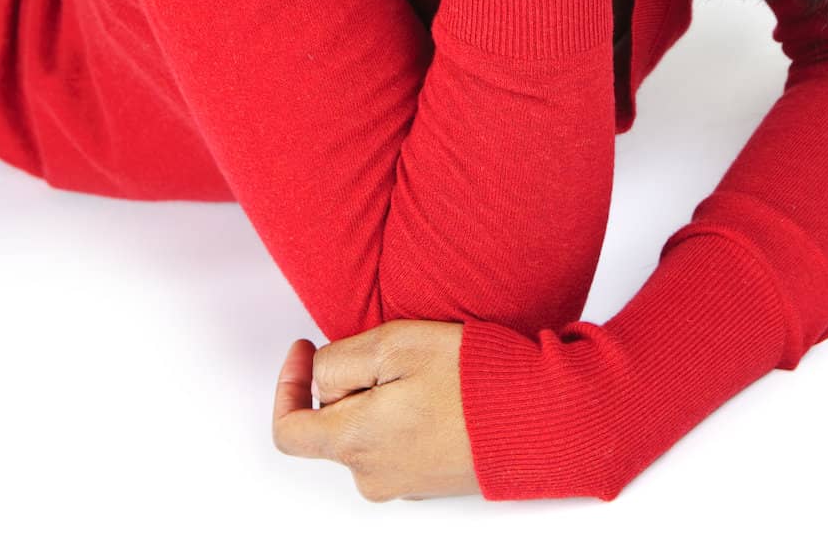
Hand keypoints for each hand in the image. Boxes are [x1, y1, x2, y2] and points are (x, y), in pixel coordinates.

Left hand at [272, 320, 480, 502]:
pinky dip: (407, 412)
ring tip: (424, 367)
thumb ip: (338, 362)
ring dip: (382, 395)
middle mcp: (372, 475)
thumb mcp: (392, 344)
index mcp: (355, 443)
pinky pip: (399, 441)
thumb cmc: (473, 381)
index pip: (289, 431)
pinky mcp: (430, 479)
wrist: (539, 419)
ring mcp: (403, 483)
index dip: (288, 384)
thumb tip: (318, 377)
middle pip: (333, 423)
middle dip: (351, 380)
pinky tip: (441, 390)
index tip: (305, 349)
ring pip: (368, 429)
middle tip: (391, 349)